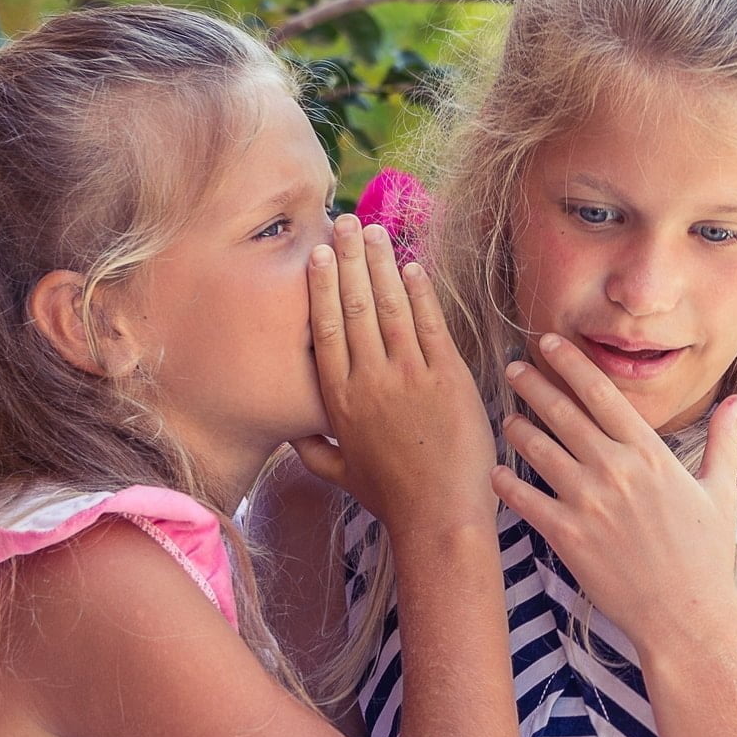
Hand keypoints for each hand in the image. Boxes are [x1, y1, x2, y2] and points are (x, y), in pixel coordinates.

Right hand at [292, 215, 496, 532]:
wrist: (439, 514)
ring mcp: (409, 375)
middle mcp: (369, 380)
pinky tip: (412, 266)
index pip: (325, 329)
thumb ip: (311, 448)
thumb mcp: (339, 473)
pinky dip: (420, 292)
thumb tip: (288, 431)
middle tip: (344, 221)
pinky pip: (430, 323)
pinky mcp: (447, 377)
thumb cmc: (391, 496)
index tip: (319, 255)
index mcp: (340, 400)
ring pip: (389, 306)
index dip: (322, 287)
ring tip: (375, 230)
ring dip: (381, 263)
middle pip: (354, 306)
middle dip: (349, 259)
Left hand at [491, 333, 736, 648]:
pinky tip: (495, 472)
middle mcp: (616, 469)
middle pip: (563, 412)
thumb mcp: (720, 491)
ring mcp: (588, 501)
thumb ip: (721, 440)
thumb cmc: (705, 556)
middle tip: (514, 366)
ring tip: (507, 416)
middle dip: (534, 384)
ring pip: (538, 449)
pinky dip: (506, 482)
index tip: (550, 344)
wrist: (687, 617)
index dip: (571, 363)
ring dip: (518, 427)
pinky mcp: (567, 535)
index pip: (603, 393)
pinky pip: (525, 499)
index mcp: (650, 453)